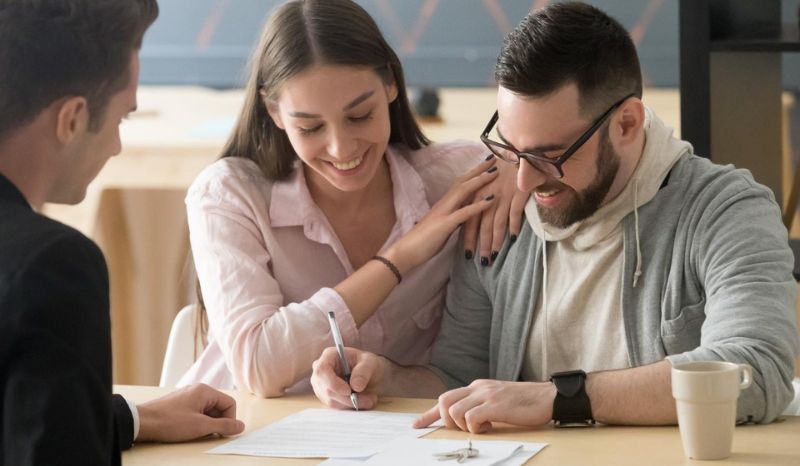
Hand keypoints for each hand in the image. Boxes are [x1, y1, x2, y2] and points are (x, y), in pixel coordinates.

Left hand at [136, 383, 244, 441]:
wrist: (142, 422)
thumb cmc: (170, 422)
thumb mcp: (201, 427)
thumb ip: (224, 426)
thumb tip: (241, 426)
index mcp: (205, 391)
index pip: (229, 403)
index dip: (229, 420)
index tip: (222, 432)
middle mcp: (198, 390)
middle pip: (219, 407)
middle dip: (217, 422)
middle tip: (207, 434)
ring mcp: (188, 397)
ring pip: (207, 411)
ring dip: (206, 424)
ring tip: (195, 433)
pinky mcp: (180, 404)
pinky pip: (196, 412)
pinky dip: (196, 422)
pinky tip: (187, 430)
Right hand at [311, 346, 387, 409]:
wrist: (370, 374)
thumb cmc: (367, 364)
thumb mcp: (370, 362)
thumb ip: (363, 372)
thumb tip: (356, 386)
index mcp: (329, 356)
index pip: (322, 370)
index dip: (333, 383)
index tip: (348, 391)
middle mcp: (321, 372)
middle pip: (327, 389)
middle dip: (348, 398)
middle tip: (370, 399)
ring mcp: (322, 386)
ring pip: (332, 401)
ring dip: (352, 403)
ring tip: (371, 399)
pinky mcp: (327, 398)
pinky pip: (337, 407)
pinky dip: (351, 406)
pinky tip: (363, 401)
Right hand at [382, 158, 497, 272]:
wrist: (405, 252)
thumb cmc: (423, 242)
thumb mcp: (442, 226)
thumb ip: (453, 219)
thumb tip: (465, 216)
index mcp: (443, 204)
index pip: (460, 183)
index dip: (473, 172)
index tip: (486, 164)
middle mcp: (444, 204)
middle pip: (463, 181)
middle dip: (479, 169)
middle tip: (495, 158)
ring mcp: (444, 213)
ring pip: (463, 191)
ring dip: (480, 181)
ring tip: (495, 172)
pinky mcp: (445, 225)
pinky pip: (464, 213)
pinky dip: (479, 205)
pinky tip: (492, 200)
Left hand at [412, 379, 555, 432]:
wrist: (548, 397)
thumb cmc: (525, 403)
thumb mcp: (497, 399)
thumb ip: (480, 404)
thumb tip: (465, 419)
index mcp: (477, 386)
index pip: (446, 397)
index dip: (428, 414)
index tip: (417, 425)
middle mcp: (478, 387)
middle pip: (443, 401)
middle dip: (445, 420)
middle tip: (462, 429)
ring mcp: (487, 395)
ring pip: (454, 411)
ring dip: (463, 426)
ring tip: (482, 427)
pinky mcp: (496, 405)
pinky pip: (471, 418)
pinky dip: (475, 427)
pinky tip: (489, 427)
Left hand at [463, 158, 526, 264]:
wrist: (517, 151)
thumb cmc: (502, 169)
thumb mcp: (486, 184)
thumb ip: (480, 200)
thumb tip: (476, 219)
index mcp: (476, 194)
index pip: (469, 220)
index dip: (468, 238)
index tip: (467, 254)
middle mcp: (487, 196)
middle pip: (482, 225)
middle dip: (481, 245)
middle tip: (482, 262)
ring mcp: (502, 195)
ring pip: (497, 223)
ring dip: (496, 241)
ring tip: (495, 255)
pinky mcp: (517, 193)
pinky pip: (515, 213)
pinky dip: (514, 226)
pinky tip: (513, 238)